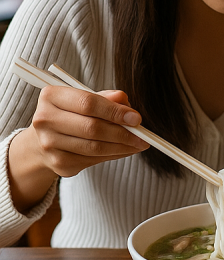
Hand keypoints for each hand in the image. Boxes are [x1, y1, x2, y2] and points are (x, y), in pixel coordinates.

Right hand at [26, 86, 148, 178]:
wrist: (46, 139)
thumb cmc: (73, 114)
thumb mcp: (88, 99)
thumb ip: (108, 98)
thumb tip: (126, 103)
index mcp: (51, 96)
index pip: (88, 102)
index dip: (115, 111)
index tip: (136, 118)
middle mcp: (44, 119)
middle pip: (92, 128)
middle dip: (123, 133)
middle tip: (143, 136)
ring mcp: (49, 143)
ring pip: (95, 147)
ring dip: (122, 147)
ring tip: (138, 144)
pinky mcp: (57, 162)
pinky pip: (93, 160)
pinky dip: (113, 155)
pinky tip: (124, 150)